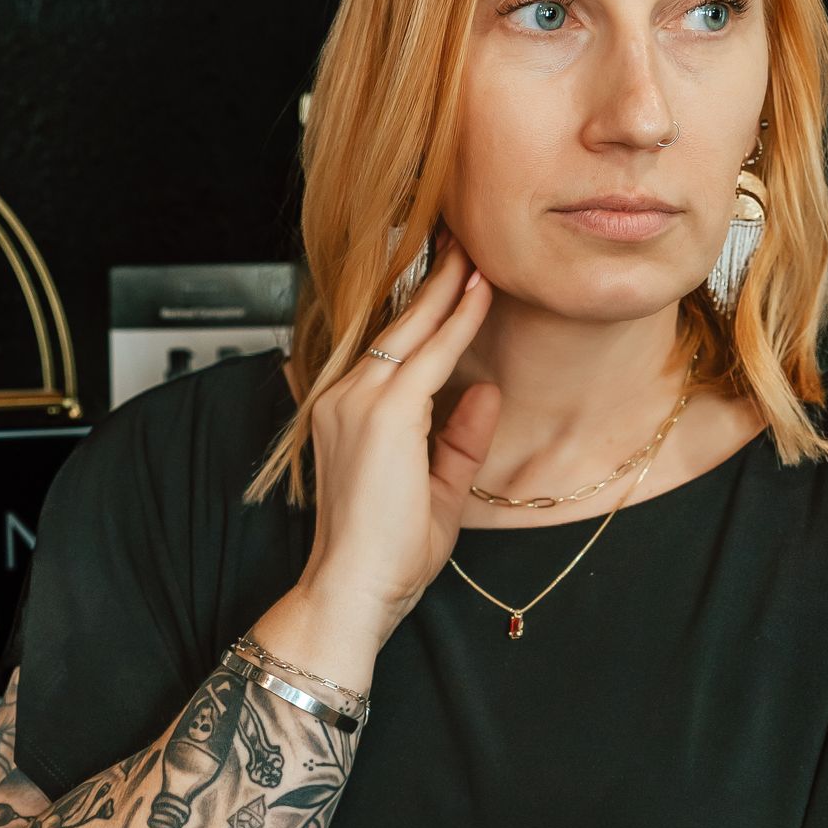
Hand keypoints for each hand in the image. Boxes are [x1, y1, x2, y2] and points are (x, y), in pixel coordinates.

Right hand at [255, 230, 500, 681]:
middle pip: (394, 324)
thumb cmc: (383, 557)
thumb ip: (458, 440)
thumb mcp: (435, 491)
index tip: (450, 275)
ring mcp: (356, 402)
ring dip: (447, 285)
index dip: (420, 308)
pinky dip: (458, 320)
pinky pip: (429, 354)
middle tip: (462, 235)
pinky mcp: (382, 413)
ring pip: (410, 329)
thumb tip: (485, 393)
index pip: (387, 347)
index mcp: (344, 413)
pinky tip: (481, 291)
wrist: (351, 592)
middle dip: (432, 277)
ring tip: (476, 245)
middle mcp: (342, 399)